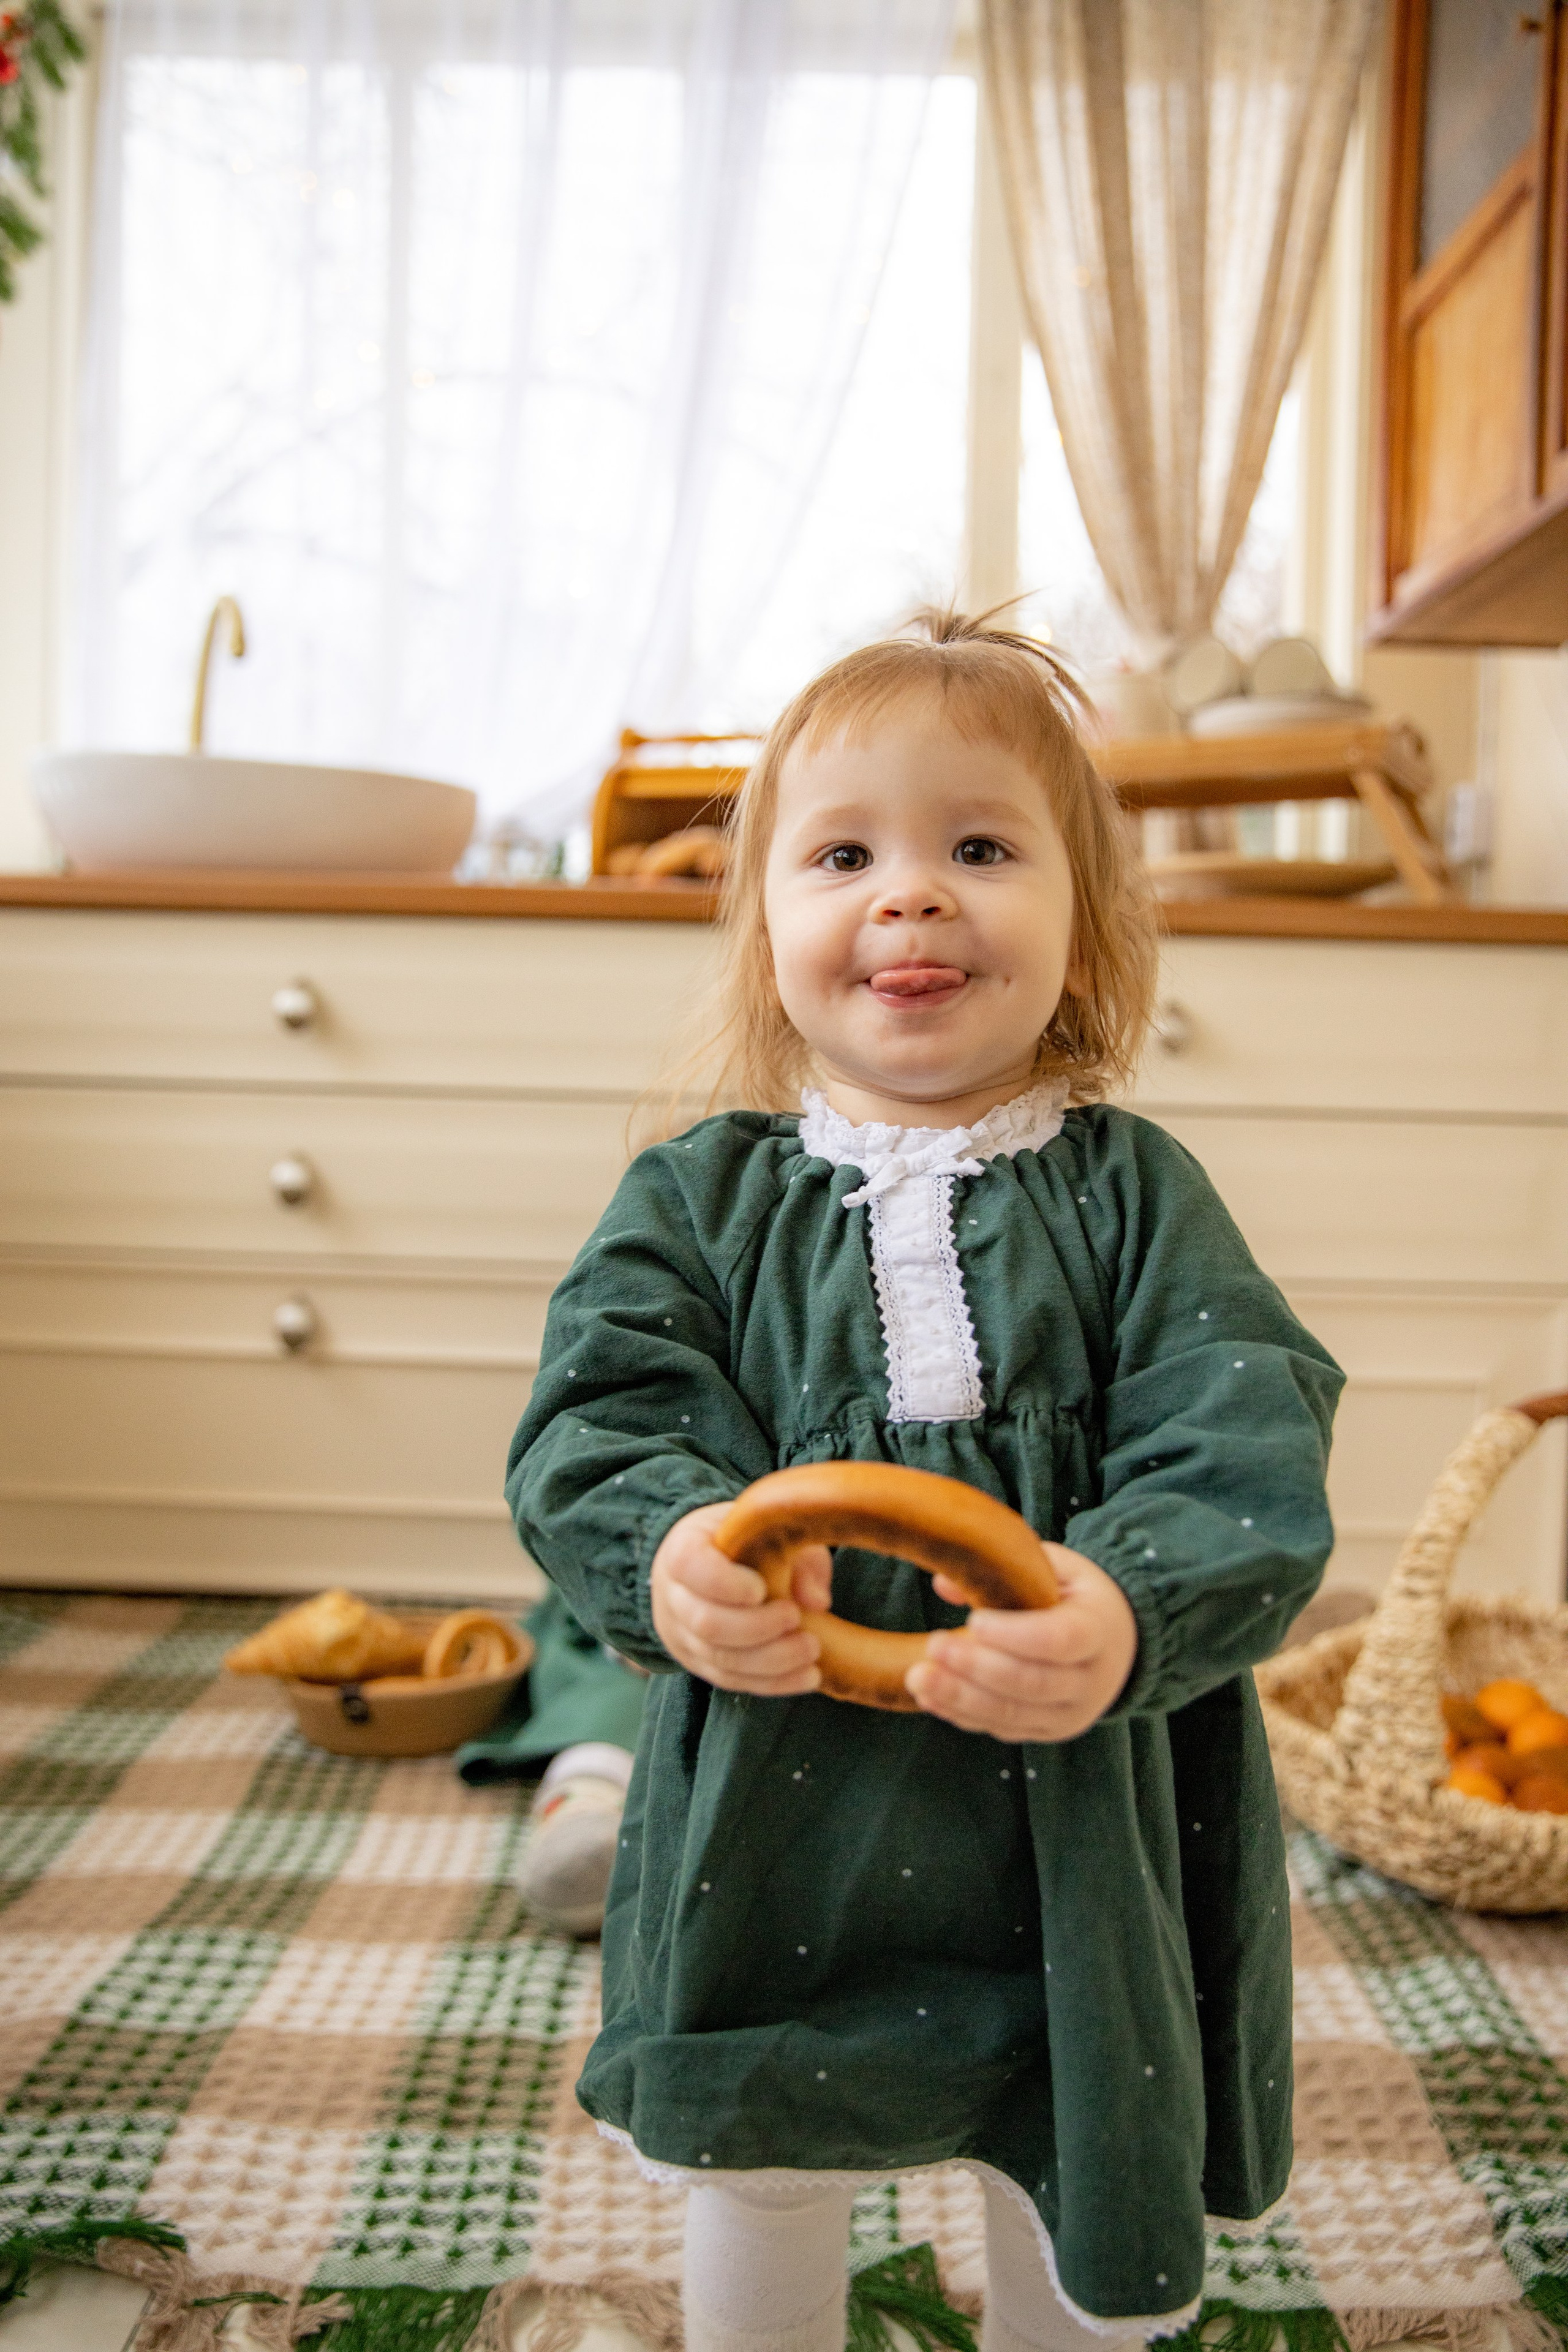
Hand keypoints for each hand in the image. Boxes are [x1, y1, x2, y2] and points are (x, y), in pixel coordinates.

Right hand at [650, 1502, 831, 1695]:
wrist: (713, 1564)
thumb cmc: (748, 1543)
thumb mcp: (774, 1534)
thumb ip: (797, 1559)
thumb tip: (817, 1601)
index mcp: (682, 1549)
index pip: (689, 1566)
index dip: (725, 1583)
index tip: (761, 1589)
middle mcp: (673, 1595)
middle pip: (705, 1622)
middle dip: (757, 1627)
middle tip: (795, 1617)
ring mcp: (682, 1635)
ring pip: (719, 1659)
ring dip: (771, 1660)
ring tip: (811, 1650)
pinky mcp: (699, 1664)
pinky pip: (731, 1681)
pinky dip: (773, 1682)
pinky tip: (808, 1675)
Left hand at [905, 1544, 1136, 1742]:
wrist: (1117, 1644)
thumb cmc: (1076, 1598)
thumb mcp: (1057, 1570)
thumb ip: (1009, 1569)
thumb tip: (944, 1585)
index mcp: (1098, 1630)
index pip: (1061, 1639)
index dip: (1016, 1634)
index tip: (973, 1621)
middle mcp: (1089, 1681)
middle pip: (1033, 1683)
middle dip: (978, 1668)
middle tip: (933, 1647)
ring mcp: (1069, 1713)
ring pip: (1013, 1714)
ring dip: (961, 1698)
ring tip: (918, 1677)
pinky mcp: (1047, 1732)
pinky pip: (1002, 1729)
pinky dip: (962, 1715)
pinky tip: (929, 1696)